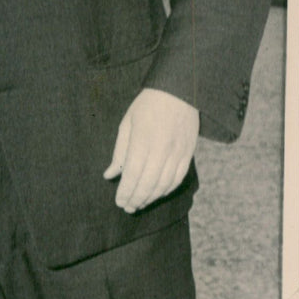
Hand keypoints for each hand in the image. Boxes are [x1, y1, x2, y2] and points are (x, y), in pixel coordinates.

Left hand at [103, 88, 198, 212]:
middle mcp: (162, 148)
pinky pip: (178, 178)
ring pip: (164, 184)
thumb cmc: (147, 105)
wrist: (180, 90)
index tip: (119, 202)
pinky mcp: (189, 153)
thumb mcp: (127, 123)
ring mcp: (178, 152)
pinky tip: (156, 194)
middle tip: (127, 208)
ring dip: (150, 198)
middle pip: (148, 183)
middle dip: (136, 199)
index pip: (132, 173)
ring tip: (139, 204)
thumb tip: (109, 175)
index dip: (125, 191)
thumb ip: (119, 152)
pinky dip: (166, 190)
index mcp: (143, 138)